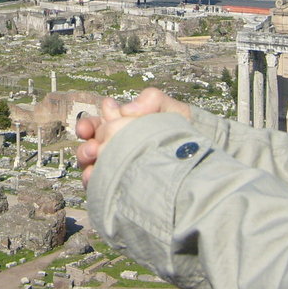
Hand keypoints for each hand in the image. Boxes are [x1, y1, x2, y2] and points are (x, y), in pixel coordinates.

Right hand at [75, 89, 191, 187]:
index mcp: (119, 128)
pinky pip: (101, 187)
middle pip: (89, 148)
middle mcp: (114, 148)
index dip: (88, 126)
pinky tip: (97, 179)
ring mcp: (117, 169)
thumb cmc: (181, 131)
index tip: (87, 129)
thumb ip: (150, 100)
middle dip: (87, 147)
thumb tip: (125, 110)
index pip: (95, 126)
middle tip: (94, 149)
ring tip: (97, 164)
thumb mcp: (169, 108)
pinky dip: (95, 183)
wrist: (200, 159)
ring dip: (88, 165)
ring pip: (92, 168)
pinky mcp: (122, 188)